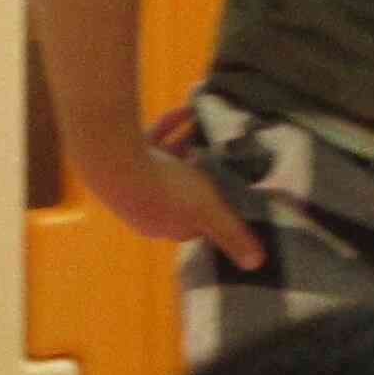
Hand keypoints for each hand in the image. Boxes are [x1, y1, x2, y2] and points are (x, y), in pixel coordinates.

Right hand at [87, 136, 266, 267]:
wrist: (117, 163)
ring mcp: (132, 182)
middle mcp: (144, 208)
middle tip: (216, 157)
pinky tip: (185, 110)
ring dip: (184, 147)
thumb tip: (257, 264)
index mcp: (162, 226)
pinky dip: (170, 127)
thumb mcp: (209, 212)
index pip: (190, 224)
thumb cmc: (166, 191)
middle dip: (196, 176)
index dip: (208, 211)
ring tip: (203, 129)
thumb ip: (232, 234)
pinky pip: (152, 141)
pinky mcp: (124, 157)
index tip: (224, 195)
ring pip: (165, 164)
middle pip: (177, 192)